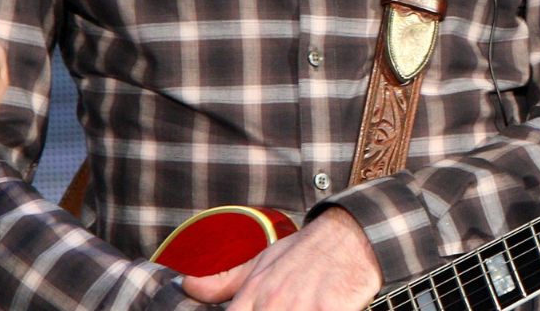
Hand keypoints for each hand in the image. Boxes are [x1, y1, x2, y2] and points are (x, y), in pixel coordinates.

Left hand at [180, 207, 380, 309]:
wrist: (352, 235)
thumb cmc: (307, 251)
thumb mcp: (263, 261)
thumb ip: (225, 280)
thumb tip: (186, 285)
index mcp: (253, 295)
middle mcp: (272, 304)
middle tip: (287, 307)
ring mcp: (301, 308)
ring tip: (303, 307)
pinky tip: (322, 309)